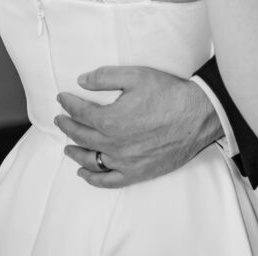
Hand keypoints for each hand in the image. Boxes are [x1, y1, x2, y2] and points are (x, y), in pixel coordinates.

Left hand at [56, 67, 222, 188]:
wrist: (197, 116)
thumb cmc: (168, 93)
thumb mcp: (136, 75)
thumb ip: (105, 77)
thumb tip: (81, 80)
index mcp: (110, 119)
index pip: (80, 112)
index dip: (69, 104)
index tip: (62, 98)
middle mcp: (113, 144)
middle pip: (81, 136)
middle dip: (67, 126)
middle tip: (60, 119)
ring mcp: (124, 161)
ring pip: (90, 159)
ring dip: (75, 152)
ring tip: (67, 146)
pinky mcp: (137, 173)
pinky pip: (108, 180)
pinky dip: (92, 178)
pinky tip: (84, 172)